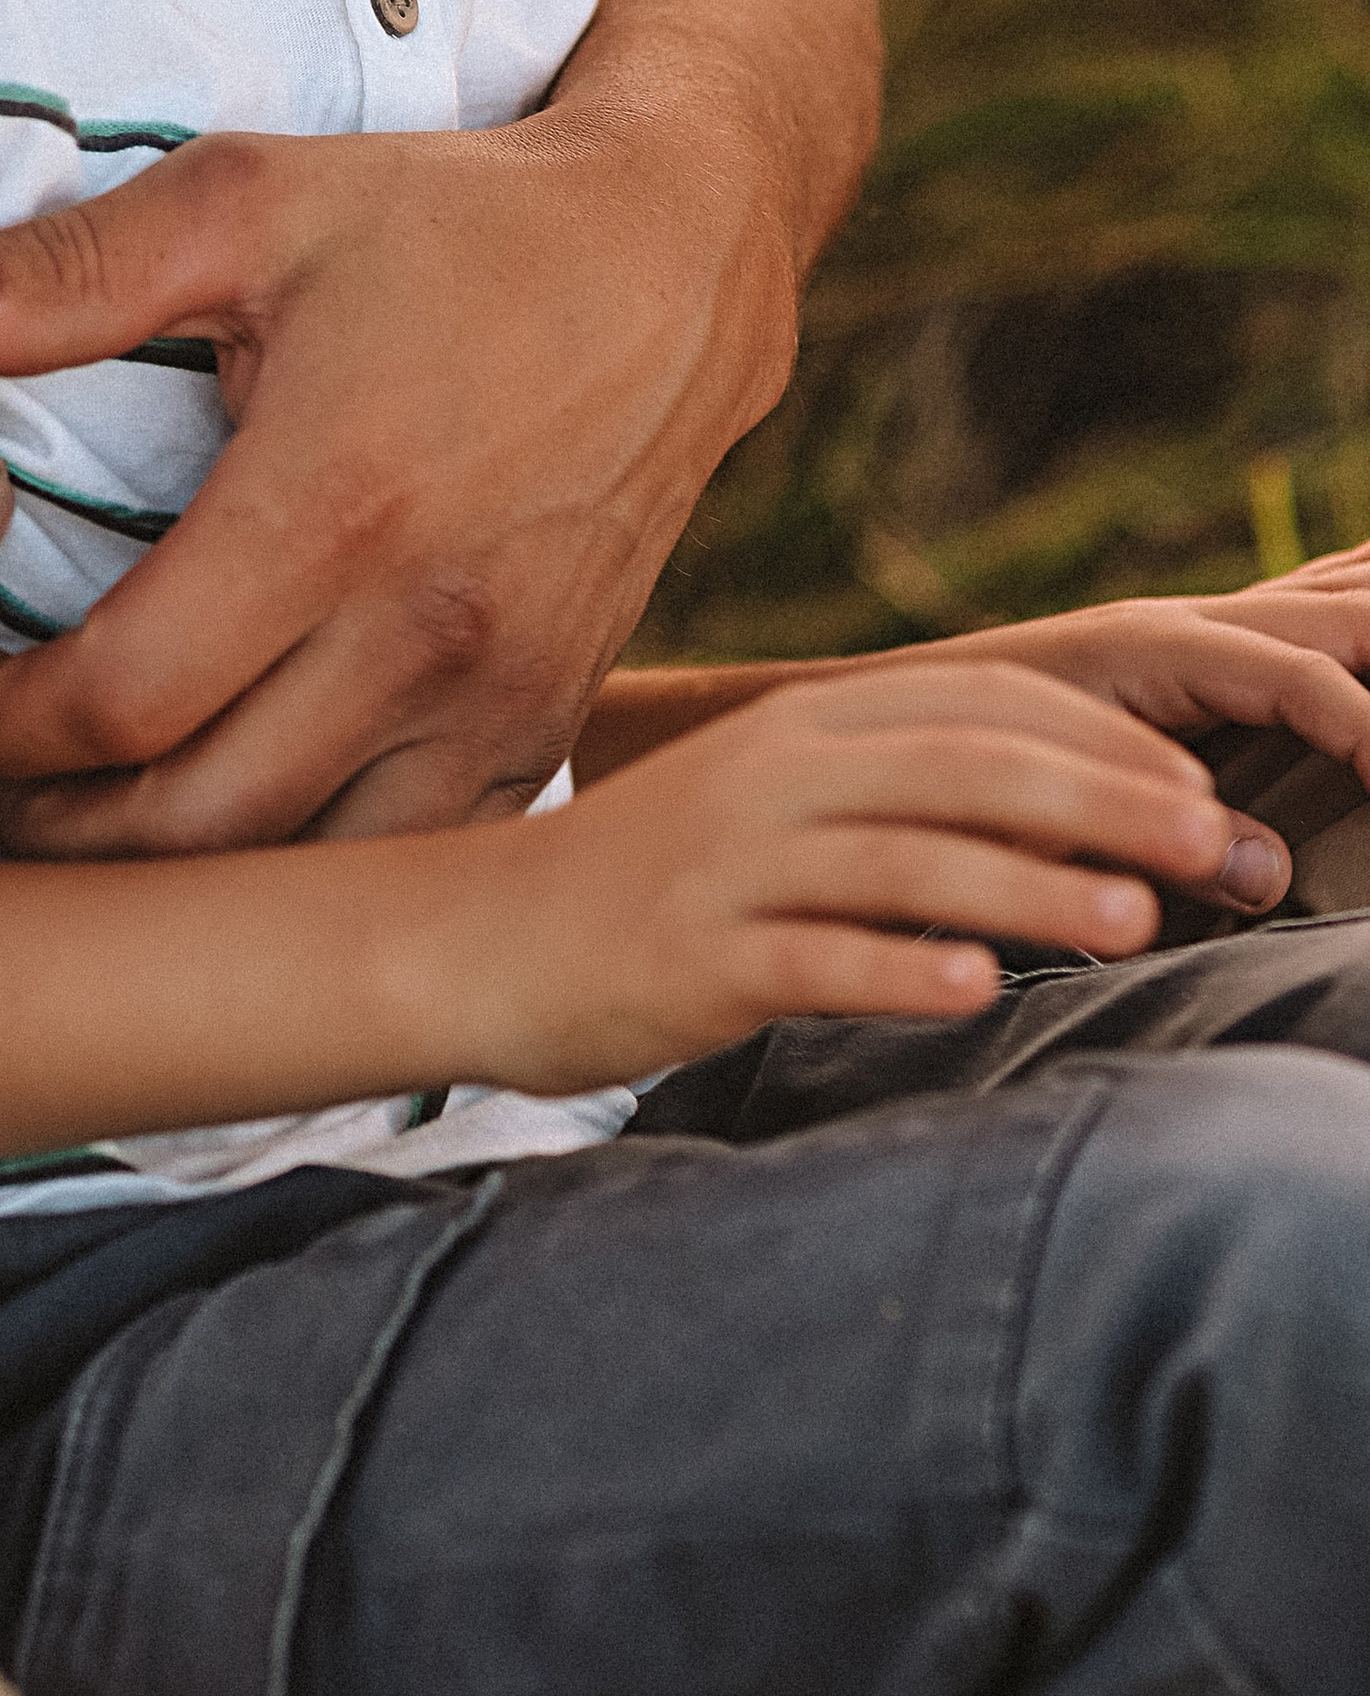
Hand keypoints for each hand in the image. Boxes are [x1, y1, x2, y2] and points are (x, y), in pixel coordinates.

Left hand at [0, 93, 801, 855]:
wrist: (673, 264)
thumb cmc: (447, 224)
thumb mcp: (250, 201)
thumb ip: (68, 271)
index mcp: (336, 507)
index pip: (120, 705)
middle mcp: (427, 636)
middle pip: (192, 834)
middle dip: (52, 821)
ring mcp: (501, 704)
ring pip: (297, 887)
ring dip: (168, 876)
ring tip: (90, 796)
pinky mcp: (545, 734)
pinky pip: (399, 872)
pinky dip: (295, 874)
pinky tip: (223, 809)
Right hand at [457, 663, 1242, 1095]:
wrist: (479, 935)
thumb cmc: (658, 880)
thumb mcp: (773, 805)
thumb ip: (898, 796)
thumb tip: (1075, 819)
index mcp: (800, 728)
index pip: (978, 705)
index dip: (1100, 741)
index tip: (1202, 791)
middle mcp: (768, 779)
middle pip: (960, 769)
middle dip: (1102, 802)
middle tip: (1215, 846)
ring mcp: (727, 868)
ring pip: (900, 862)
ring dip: (1027, 886)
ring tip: (1134, 921)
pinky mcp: (692, 961)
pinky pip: (809, 959)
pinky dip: (897, 970)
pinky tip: (977, 990)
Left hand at [912, 587, 1369, 909]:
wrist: (891, 719)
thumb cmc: (961, 771)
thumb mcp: (1047, 812)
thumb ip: (1161, 845)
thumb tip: (1269, 877)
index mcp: (1158, 650)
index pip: (1298, 675)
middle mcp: (1194, 618)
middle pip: (1345, 608)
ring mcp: (1212, 618)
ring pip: (1346, 586)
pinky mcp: (1219, 637)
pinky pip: (1326, 595)